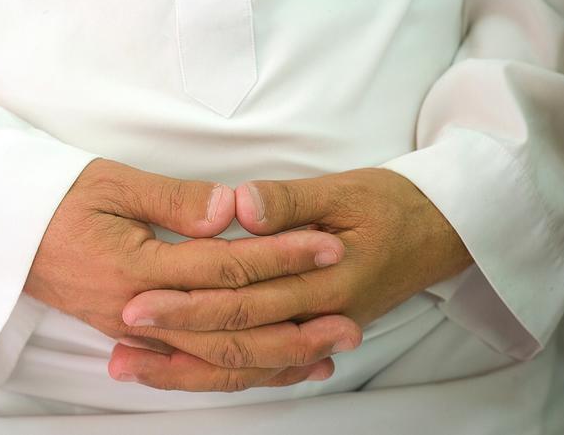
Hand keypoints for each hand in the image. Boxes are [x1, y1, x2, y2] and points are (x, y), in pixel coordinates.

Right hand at [25, 159, 360, 388]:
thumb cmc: (55, 199)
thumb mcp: (110, 183)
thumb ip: (173, 201)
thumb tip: (231, 210)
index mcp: (135, 266)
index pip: (225, 266)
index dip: (280, 256)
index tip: (326, 245)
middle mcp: (138, 310)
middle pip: (230, 326)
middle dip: (294, 322)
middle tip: (349, 317)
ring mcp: (134, 331)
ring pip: (215, 358)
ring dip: (274, 357)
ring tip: (326, 353)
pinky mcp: (132, 337)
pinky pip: (191, 366)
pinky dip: (236, 370)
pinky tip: (271, 367)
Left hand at [116, 168, 472, 387]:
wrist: (442, 231)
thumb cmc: (392, 204)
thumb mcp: (344, 189)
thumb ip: (290, 200)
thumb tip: (241, 207)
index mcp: (324, 279)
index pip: (243, 299)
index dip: (187, 303)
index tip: (136, 302)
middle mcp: (321, 317)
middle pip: (238, 338)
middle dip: (175, 339)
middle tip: (121, 336)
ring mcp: (320, 332)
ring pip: (248, 365)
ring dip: (191, 369)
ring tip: (136, 368)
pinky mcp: (318, 334)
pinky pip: (268, 366)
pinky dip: (227, 373)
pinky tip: (188, 374)